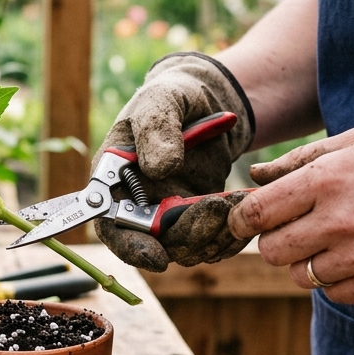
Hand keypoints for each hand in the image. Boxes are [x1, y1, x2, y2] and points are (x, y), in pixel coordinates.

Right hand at [94, 53, 255, 271]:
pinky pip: (210, 242)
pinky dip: (229, 233)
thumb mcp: (161, 101)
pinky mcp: (198, 219)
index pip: (111, 227)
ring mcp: (168, 216)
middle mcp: (136, 206)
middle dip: (187, 235)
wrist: (206, 101)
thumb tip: (158, 168)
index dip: (130, 248)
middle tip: (216, 206)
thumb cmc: (171, 97)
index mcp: (114, 182)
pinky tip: (242, 204)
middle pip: (155, 245)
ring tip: (234, 199)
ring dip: (213, 234)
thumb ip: (156, 129)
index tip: (157, 257)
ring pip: (186, 249)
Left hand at [228, 128, 353, 302]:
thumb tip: (255, 176)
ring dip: (307, 262)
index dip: (240, 221)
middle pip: (272, 251)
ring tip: (332, 241)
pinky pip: (335, 294)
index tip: (243, 223)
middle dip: (275, 242)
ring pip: (301, 276)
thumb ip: (299, 160)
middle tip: (294, 230)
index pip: (255, 214)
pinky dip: (337, 281)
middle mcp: (340, 220)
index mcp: (326, 180)